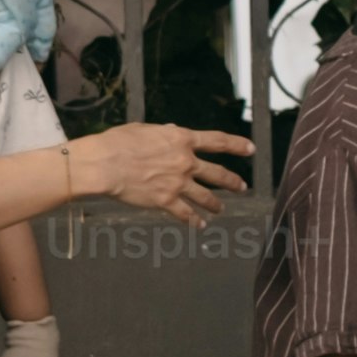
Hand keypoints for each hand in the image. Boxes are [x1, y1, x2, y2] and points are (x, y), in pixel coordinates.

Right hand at [68, 125, 252, 218]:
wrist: (105, 164)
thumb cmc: (119, 142)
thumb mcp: (145, 130)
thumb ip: (164, 134)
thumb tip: (174, 132)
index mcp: (181, 140)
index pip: (218, 141)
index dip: (237, 145)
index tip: (251, 148)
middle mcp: (185, 162)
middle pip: (217, 174)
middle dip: (232, 181)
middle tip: (241, 186)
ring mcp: (178, 183)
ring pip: (206, 196)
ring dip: (216, 204)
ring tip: (221, 209)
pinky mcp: (165, 201)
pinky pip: (185, 214)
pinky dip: (194, 221)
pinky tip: (199, 226)